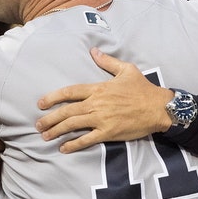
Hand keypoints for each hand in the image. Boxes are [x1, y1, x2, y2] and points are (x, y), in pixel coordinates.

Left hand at [34, 48, 172, 152]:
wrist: (159, 108)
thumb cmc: (143, 89)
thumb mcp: (126, 70)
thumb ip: (107, 61)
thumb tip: (93, 50)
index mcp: (98, 89)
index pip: (70, 92)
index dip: (53, 97)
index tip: (40, 103)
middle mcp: (96, 104)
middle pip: (66, 111)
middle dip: (50, 118)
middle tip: (38, 125)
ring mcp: (102, 119)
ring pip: (73, 125)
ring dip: (56, 131)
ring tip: (45, 136)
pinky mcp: (108, 132)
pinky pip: (87, 139)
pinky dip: (73, 144)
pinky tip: (63, 148)